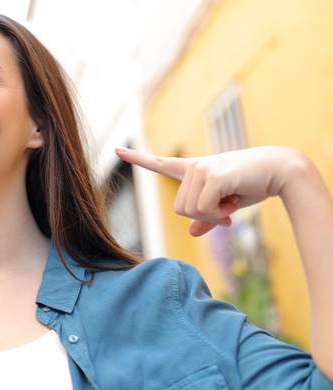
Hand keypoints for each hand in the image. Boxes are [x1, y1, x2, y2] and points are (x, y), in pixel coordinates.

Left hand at [115, 146, 306, 235]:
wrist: (281, 172)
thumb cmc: (254, 185)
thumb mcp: (227, 204)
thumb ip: (208, 217)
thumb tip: (191, 231)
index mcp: (193, 170)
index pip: (160, 163)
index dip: (137, 159)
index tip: (117, 150)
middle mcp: (193, 167)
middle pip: (180, 209)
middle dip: (204, 217)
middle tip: (227, 209)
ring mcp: (201, 170)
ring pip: (189, 211)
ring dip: (214, 216)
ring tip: (232, 202)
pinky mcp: (211, 176)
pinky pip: (204, 209)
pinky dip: (220, 215)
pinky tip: (234, 204)